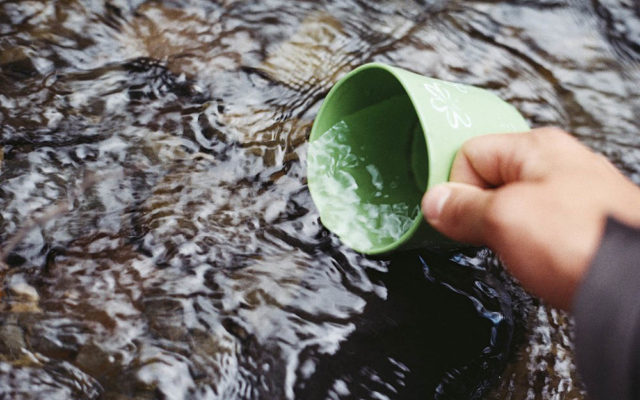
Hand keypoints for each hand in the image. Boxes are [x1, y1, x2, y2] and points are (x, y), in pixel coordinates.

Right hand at [422, 127, 639, 308]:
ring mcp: (573, 195)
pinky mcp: (583, 226)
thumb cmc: (584, 242)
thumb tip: (434, 202)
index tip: (455, 217)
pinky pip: (537, 227)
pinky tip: (540, 261)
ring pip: (513, 207)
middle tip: (490, 235)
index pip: (470, 153)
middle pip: (491, 180)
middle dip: (480, 211)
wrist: (638, 285)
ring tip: (520, 251)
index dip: (456, 187)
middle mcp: (557, 164)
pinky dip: (530, 245)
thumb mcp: (504, 219)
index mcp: (536, 148)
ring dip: (504, 231)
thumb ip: (462, 208)